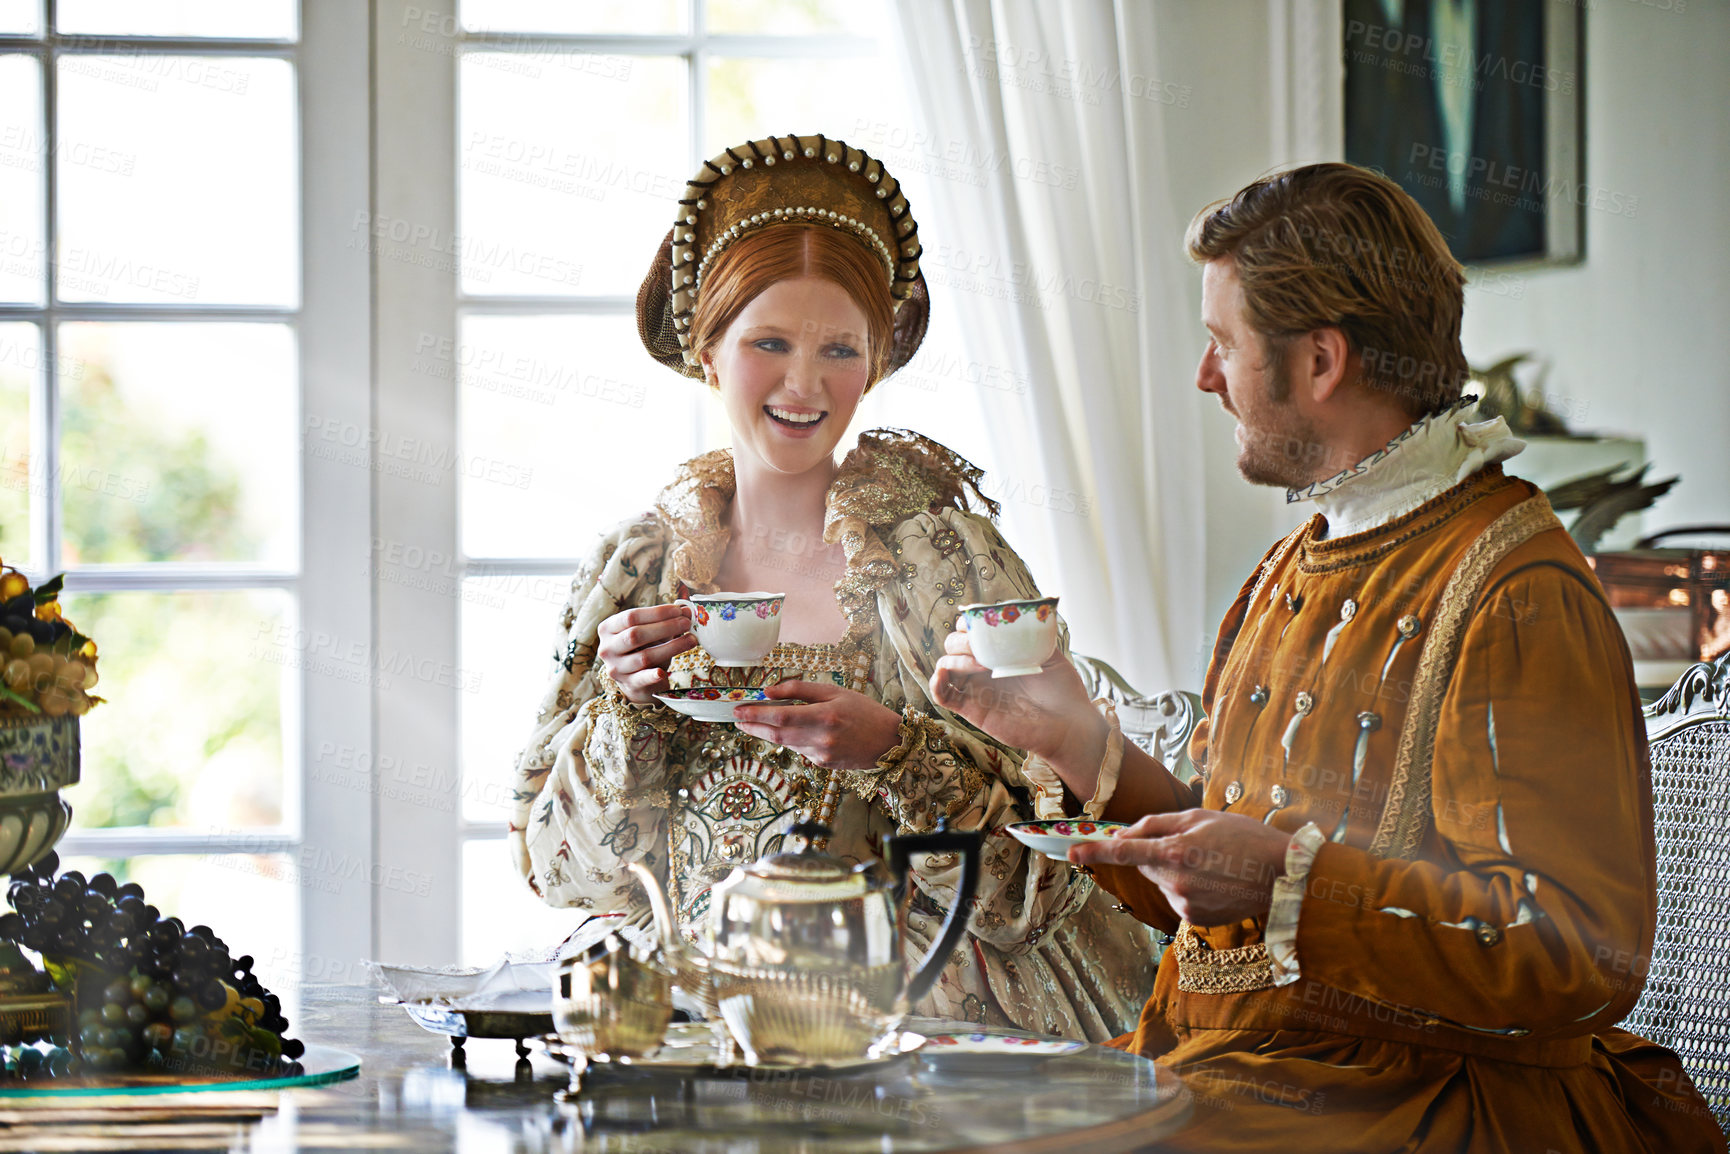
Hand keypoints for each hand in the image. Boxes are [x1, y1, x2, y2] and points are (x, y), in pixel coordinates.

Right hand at [596, 604, 697, 703]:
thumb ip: (666, 620)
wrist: (637, 680)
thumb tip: (687, 610)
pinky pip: (642, 679)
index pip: (631, 616)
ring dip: (671, 647)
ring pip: (644, 656)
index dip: (656, 612)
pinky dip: (652, 676)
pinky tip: (663, 672)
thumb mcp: (651, 632)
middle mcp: (608, 648)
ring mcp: (616, 668)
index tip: (678, 610)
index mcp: (608, 629)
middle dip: (665, 627)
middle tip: (686, 623)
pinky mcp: (628, 684)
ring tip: (691, 640)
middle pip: (635, 635)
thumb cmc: (643, 648)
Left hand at [731, 681, 902, 771]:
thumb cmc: (864, 712)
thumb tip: (769, 692)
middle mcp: (821, 738)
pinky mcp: (822, 764)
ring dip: (767, 733)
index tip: (739, 710)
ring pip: (785, 743)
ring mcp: (821, 755)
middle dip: (753, 726)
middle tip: (737, 718)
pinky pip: (799, 749)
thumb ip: (800, 690)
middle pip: (776, 734)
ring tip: (755, 722)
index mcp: (825, 716)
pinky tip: (790, 731)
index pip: (780, 716)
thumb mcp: (835, 692)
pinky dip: (789, 739)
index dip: (756, 714)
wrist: (888, 742)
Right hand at [929, 630, 1102, 786]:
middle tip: (981, 647)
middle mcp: (983, 668)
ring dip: (954, 659)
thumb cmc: (1062, 690)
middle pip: (953, 645)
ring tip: (980, 664)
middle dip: (961, 640)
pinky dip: (936, 684)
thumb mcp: (1048, 652)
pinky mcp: (971, 709)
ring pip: (944, 665)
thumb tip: (1018, 612)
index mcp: (999, 652)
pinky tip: (944, 675)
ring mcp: (976, 687)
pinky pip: (942, 696)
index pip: (969, 629)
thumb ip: (1030, 633)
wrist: (1068, 723)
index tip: (981, 622)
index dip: (968, 622)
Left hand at [1067, 809, 1293, 926]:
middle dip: (1156, 854)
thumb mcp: (1200, 817)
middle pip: (1145, 865)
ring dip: (1173, 871)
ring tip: (1210, 864)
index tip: (1071, 852)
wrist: (1283, 876)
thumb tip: (1124, 833)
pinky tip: (1213, 881)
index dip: (1095, 852)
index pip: (1124, 852)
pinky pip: (1177, 897)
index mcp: (1176, 851)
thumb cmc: (1244, 838)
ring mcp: (1185, 904)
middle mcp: (1176, 881)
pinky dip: (1187, 887)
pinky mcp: (1194, 919)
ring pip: (1161, 881)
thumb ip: (1156, 824)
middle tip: (1192, 845)